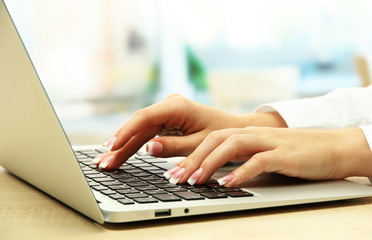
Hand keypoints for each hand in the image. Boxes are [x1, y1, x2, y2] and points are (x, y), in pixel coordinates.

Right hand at [93, 94, 286, 168]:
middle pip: (139, 126)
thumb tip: (147, 148)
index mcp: (177, 106)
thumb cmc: (223, 135)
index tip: (111, 146)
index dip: (126, 132)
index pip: (145, 118)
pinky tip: (121, 153)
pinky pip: (148, 133)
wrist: (236, 130)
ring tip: (107, 161)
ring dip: (125, 146)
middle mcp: (169, 106)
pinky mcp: (167, 120)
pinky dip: (136, 145)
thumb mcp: (199, 143)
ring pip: (141, 130)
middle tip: (103, 162)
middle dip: (121, 145)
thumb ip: (173, 147)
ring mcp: (167, 112)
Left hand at [165, 127, 371, 186]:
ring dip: (211, 162)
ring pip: (232, 145)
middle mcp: (254, 134)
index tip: (173, 171)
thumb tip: (217, 172)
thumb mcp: (263, 152)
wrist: (333, 146)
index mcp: (247, 133)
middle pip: (215, 139)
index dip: (190, 154)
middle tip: (175, 177)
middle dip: (192, 158)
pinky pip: (258, 161)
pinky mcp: (284, 154)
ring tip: (196, 180)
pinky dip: (240, 172)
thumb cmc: (295, 153)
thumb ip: (242, 157)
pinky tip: (227, 183)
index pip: (211, 139)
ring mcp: (269, 142)